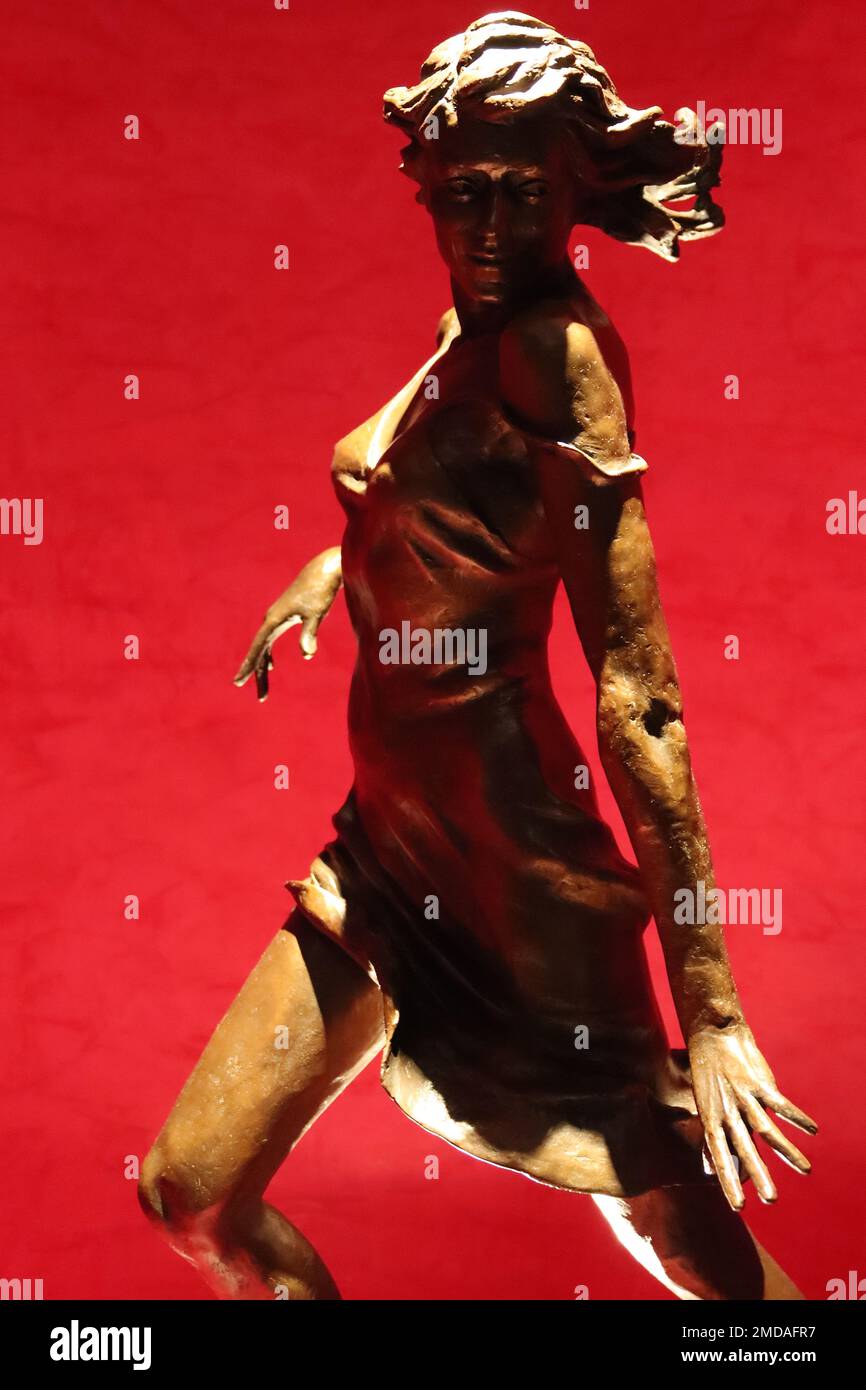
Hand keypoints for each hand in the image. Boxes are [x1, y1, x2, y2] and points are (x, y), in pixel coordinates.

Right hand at [233, 547, 341, 700]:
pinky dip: (269, 654)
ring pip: (264, 647)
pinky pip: (270, 639)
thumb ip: (310, 634)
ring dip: (263, 667)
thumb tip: (307, 655)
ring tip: (263, 691)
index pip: (258, 648)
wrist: (325, 570)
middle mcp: (271, 619)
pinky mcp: (284, 616)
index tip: (238, 682)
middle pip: (260, 652)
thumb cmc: (321, 591)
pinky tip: (272, 666)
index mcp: (274, 619)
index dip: (248, 666)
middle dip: (258, 675)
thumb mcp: (317, 613)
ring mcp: (276, 617)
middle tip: (261, 698)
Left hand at [687, 1021, 816, 1209]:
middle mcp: (727, 1111)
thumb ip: (713, 1139)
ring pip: (767, 1129)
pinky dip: (797, 1116)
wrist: (712, 1035)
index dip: (728, 1180)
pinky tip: (813, 1130)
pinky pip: (780, 1103)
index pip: (719, 1156)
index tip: (738, 1207)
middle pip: (744, 1147)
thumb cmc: (709, 1077)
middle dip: (758, 1174)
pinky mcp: (758, 1083)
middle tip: (771, 1199)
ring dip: (787, 1151)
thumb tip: (708, 1170)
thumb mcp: (705, 1108)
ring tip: (806, 1170)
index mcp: (712, 1119)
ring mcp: (743, 1097)